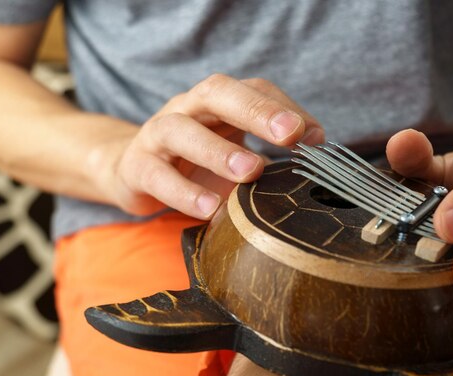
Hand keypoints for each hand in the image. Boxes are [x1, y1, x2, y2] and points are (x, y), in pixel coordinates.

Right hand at [99, 74, 323, 218]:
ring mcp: (157, 135)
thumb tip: (318, 150)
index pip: (253, 88)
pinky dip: (184, 192)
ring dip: (218, 150)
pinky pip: (157, 175)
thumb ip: (270, 150)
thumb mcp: (235, 151)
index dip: (284, 107)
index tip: (315, 136)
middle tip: (290, 134)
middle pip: (217, 93)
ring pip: (181, 131)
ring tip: (250, 172)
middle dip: (256, 111)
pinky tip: (211, 209)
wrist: (134, 171)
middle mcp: (187, 109)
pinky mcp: (137, 168)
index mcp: (216, 102)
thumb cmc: (196, 162)